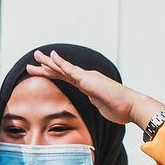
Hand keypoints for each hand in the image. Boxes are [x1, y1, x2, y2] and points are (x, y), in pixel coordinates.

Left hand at [27, 49, 163, 128]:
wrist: (132, 106)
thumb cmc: (121, 109)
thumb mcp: (104, 107)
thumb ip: (99, 104)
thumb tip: (100, 106)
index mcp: (89, 85)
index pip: (67, 78)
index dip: (54, 74)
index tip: (42, 71)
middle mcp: (87, 78)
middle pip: (62, 71)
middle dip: (46, 66)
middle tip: (32, 61)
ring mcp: (87, 78)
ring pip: (63, 68)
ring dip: (48, 62)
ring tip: (36, 55)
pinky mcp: (88, 80)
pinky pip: (70, 70)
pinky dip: (60, 63)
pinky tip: (51, 56)